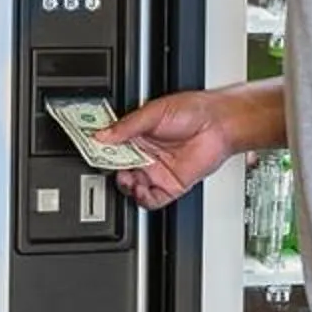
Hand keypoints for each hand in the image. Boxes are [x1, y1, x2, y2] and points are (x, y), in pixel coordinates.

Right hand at [97, 90, 236, 209]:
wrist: (220, 125)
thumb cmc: (194, 111)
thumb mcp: (154, 112)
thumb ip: (128, 125)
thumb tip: (103, 134)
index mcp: (139, 135)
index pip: (112, 146)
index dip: (101, 150)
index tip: (92, 150)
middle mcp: (146, 154)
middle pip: (119, 168)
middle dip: (111, 170)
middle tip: (109, 166)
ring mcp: (157, 171)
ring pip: (132, 186)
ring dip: (126, 186)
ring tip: (127, 179)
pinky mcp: (171, 185)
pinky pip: (152, 199)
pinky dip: (143, 200)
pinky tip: (140, 191)